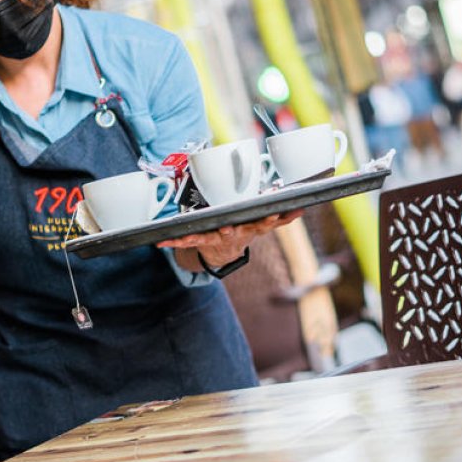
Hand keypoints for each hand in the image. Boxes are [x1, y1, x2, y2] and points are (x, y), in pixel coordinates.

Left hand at [157, 210, 302, 267]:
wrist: (224, 252)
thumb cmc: (243, 231)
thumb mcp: (262, 225)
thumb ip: (282, 218)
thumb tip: (301, 209)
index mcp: (249, 229)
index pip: (260, 225)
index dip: (265, 221)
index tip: (269, 216)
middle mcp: (233, 235)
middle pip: (232, 233)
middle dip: (230, 231)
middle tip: (228, 228)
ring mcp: (215, 240)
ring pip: (204, 239)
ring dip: (195, 238)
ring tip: (184, 237)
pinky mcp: (199, 241)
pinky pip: (184, 241)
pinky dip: (172, 242)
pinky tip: (160, 242)